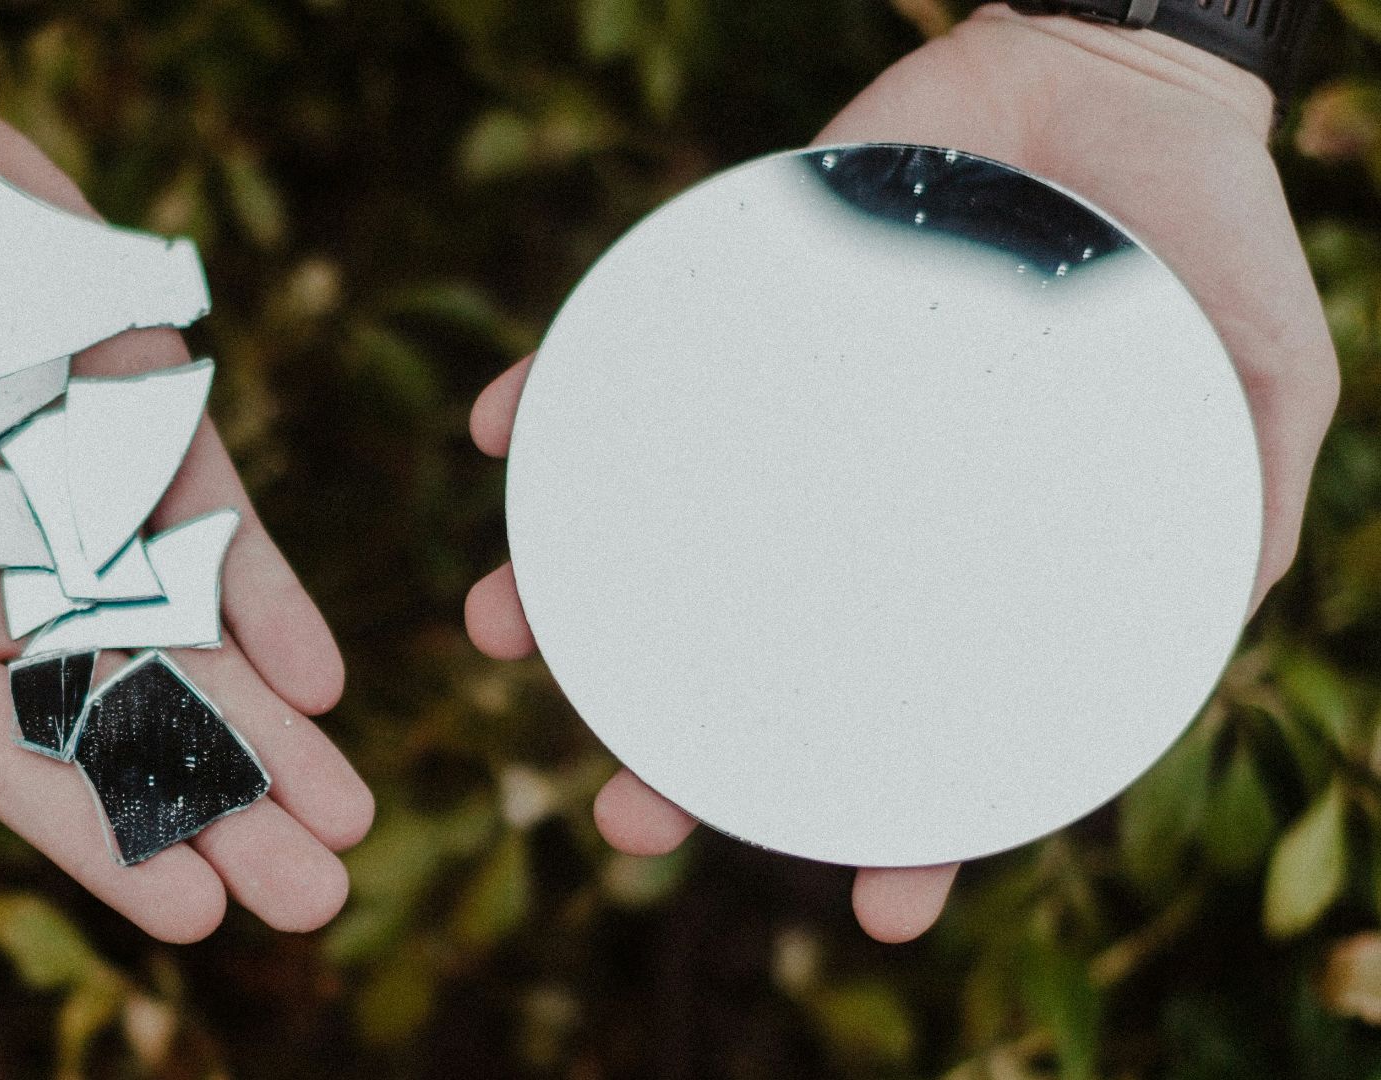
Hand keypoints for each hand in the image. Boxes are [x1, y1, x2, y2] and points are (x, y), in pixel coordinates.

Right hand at [0, 34, 371, 939]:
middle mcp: (11, 588)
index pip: (14, 757)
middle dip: (222, 809)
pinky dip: (271, 598)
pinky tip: (327, 675)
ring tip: (351, 817)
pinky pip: (220, 532)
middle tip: (317, 897)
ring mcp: (90, 515)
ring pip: (195, 646)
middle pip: (130, 723)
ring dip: (275, 730)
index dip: (101, 836)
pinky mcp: (148, 436)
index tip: (191, 915)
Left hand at [466, 3, 1338, 942]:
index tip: (873, 911)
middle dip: (678, 748)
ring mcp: (783, 416)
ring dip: (562, 591)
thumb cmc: (1196, 243)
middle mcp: (856, 509)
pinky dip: (541, 399)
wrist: (1112, 76)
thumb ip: (1232, 510)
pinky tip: (493, 434)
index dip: (914, 827)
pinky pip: (614, 364)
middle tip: (627, 817)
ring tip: (500, 628)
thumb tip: (1203, 635)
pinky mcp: (733, 306)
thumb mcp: (1261, 382)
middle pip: (756, 656)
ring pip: (654, 531)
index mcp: (971, 555)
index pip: (930, 720)